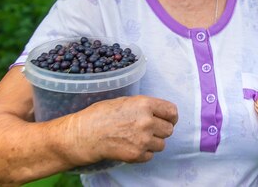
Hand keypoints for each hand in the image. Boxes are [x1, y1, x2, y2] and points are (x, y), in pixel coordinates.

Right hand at [63, 95, 177, 164]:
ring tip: (137, 138)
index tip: (168, 120)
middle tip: (149, 130)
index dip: (171, 117)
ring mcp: (143, 140)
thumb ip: (145, 107)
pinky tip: (131, 146)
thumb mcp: (126, 102)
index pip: (172, 112)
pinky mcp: (137, 154)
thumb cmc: (102, 115)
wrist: (85, 134)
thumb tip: (159, 113)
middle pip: (169, 130)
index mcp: (145, 104)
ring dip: (152, 143)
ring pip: (161, 144)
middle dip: (160, 130)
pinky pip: (150, 155)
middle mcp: (147, 121)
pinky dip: (143, 153)